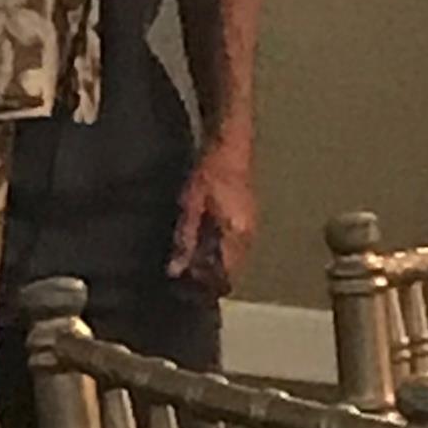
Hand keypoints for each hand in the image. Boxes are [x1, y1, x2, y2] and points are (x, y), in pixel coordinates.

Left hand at [168, 139, 256, 293]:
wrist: (230, 143)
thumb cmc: (210, 171)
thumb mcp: (190, 204)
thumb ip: (185, 239)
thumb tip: (176, 269)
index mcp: (237, 234)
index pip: (224, 275)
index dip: (204, 283)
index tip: (184, 284)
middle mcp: (248, 235)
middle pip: (230, 270)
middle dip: (208, 275)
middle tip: (184, 270)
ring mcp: (250, 226)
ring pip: (232, 258)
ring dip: (213, 261)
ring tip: (190, 255)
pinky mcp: (247, 218)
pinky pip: (234, 244)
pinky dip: (218, 248)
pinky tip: (202, 239)